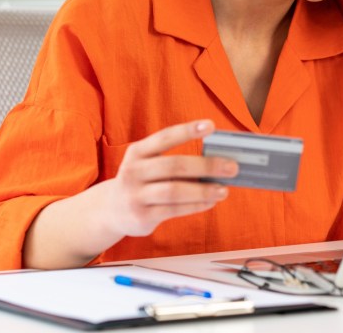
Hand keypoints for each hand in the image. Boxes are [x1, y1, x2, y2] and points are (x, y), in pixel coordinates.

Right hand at [106, 120, 237, 237]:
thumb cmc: (141, 181)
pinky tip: (211, 202)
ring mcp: (136, 195)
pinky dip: (196, 206)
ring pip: (175, 191)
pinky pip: (174, 210)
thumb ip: (173, 160)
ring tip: (224, 190)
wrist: (111, 210)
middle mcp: (134, 171)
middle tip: (231, 167)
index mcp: (137, 152)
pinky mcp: (142, 216)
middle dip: (206, 165)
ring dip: (203, 190)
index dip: (188, 131)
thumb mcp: (147, 164)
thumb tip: (215, 160)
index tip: (211, 126)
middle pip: (174, 166)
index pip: (165, 137)